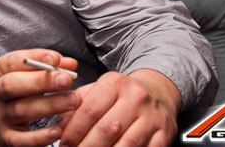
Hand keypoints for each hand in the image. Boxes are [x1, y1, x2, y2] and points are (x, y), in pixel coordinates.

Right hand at [0, 49, 80, 146]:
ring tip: (73, 100)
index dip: (33, 58)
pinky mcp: (7, 139)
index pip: (11, 61)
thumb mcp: (22, 77)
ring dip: (49, 105)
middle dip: (41, 81)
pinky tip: (58, 131)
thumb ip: (45, 68)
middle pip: (12, 85)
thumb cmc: (14, 95)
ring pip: (21, 111)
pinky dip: (40, 137)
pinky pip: (22, 140)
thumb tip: (70, 64)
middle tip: (66, 79)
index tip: (56, 58)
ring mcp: (0, 117)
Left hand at [58, 69, 180, 146]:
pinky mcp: (163, 134)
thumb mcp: (101, 88)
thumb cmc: (123, 94)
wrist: (158, 91)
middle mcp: (135, 98)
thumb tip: (60, 124)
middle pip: (106, 129)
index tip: (64, 143)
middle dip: (86, 146)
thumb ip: (79, 103)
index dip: (73, 130)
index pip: (90, 110)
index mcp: (115, 83)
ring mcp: (151, 117)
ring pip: (126, 143)